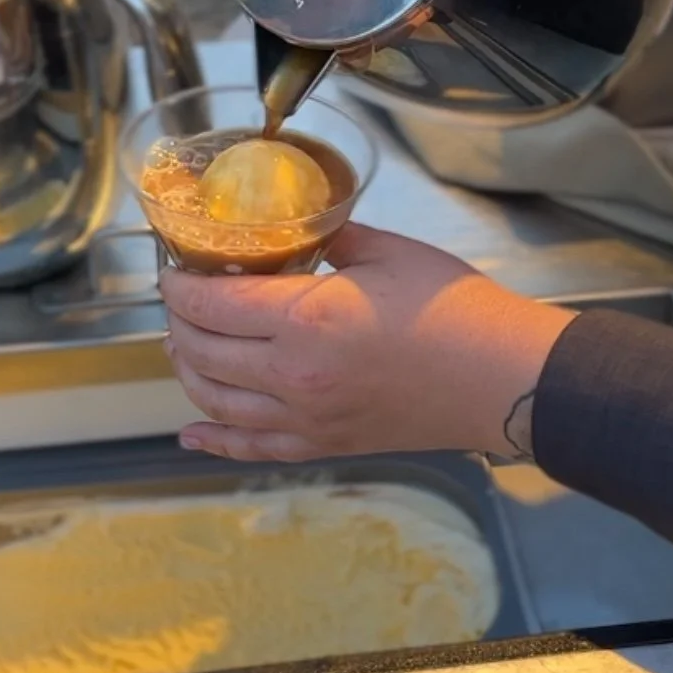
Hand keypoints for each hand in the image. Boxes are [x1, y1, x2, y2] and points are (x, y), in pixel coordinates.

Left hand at [160, 224, 574, 461]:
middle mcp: (293, 376)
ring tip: (181, 346)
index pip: (212, 305)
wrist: (500, 377)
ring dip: (188, 372)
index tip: (172, 268)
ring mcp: (306, 418)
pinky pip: (253, 448)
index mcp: (305, 319)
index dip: (179, 285)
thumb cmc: (452, 309)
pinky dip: (215, 441)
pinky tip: (192, 434)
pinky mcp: (325, 445)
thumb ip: (332, 237)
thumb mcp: (386, 251)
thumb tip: (304, 224)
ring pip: (216, 403)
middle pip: (202, 353)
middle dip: (178, 323)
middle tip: (181, 298)